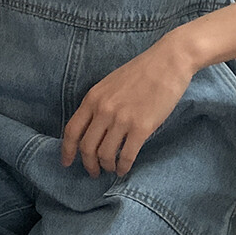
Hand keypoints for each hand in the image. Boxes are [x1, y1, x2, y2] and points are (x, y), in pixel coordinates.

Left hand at [61, 35, 194, 177]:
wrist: (168, 61)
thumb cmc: (142, 71)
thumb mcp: (110, 84)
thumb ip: (98, 103)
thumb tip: (93, 128)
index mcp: (93, 98)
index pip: (72, 130)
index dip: (67, 151)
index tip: (67, 162)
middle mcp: (104, 110)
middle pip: (87, 147)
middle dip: (88, 164)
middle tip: (94, 172)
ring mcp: (122, 119)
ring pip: (105, 154)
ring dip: (107, 167)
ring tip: (112, 169)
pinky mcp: (141, 127)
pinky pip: (126, 155)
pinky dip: (123, 167)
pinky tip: (124, 169)